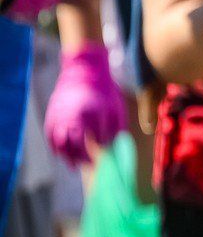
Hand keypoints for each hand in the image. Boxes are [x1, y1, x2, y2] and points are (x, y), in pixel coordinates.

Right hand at [44, 42, 127, 166]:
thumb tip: (112, 145)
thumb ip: (116, 127)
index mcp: (94, 113)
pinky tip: (61, 154)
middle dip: (82, 158)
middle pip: (76, 144)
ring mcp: (61, 115)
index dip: (98, 151)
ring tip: (73, 166)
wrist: (83, 71)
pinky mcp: (52, 114)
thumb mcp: (117, 107)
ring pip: (61, 142)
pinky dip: (55, 147)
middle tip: (89, 166)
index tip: (103, 159)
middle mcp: (75, 115)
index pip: (96, 138)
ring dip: (67, 156)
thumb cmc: (105, 91)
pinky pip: (51, 135)